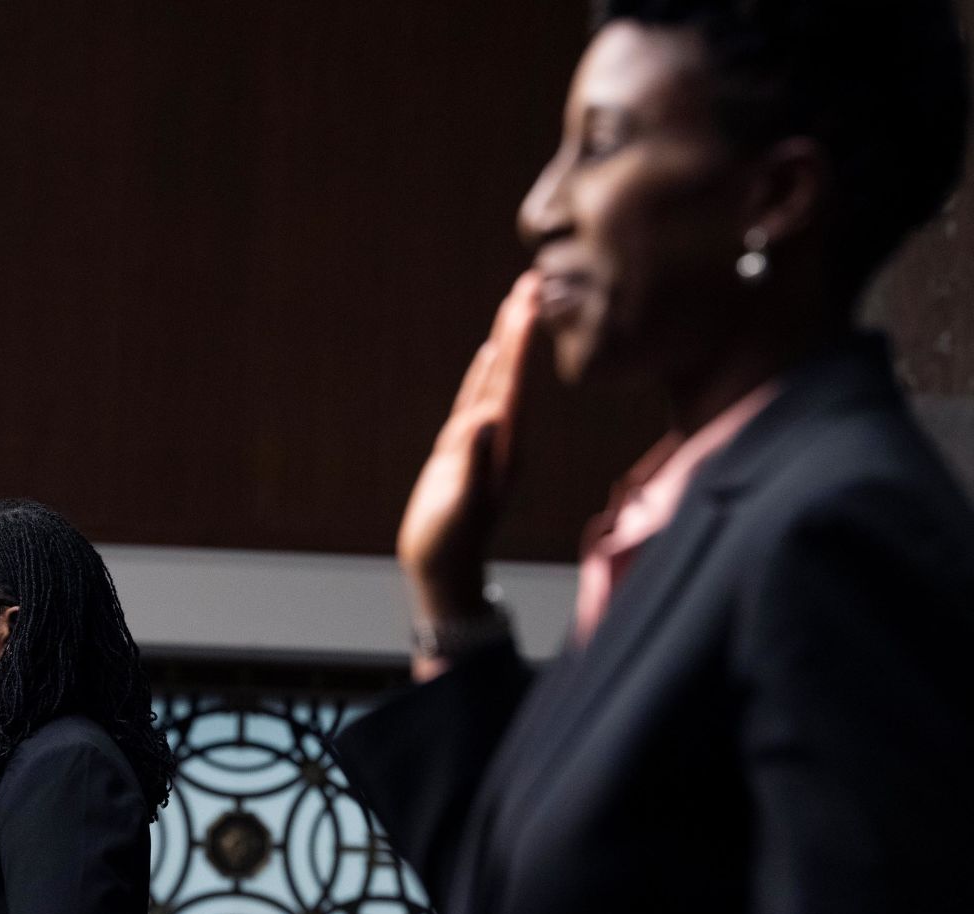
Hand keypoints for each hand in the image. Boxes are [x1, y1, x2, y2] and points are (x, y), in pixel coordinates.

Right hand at [397, 271, 540, 624]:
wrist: (443, 569)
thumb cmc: (449, 541)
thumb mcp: (461, 504)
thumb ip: (474, 462)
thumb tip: (488, 419)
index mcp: (504, 445)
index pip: (516, 381)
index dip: (522, 340)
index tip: (531, 300)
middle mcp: (501, 436)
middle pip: (513, 370)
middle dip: (522, 326)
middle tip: (534, 279)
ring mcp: (485, 441)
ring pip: (498, 379)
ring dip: (508, 341)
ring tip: (517, 302)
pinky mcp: (465, 448)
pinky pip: (478, 398)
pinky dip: (485, 372)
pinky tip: (489, 354)